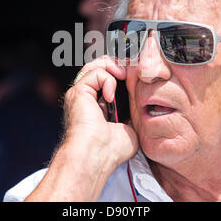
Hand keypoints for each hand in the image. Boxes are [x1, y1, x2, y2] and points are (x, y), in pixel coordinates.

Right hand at [24, 56, 138, 200]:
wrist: (96, 155)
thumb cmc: (111, 150)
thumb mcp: (130, 128)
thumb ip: (133, 113)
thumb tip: (142, 103)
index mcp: (99, 105)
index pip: (110, 78)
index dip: (124, 73)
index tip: (137, 76)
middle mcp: (88, 97)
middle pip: (102, 67)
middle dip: (120, 66)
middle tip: (131, 73)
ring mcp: (81, 94)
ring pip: (97, 65)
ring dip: (114, 68)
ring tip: (122, 78)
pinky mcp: (77, 91)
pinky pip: (95, 73)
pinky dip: (107, 80)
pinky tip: (110, 96)